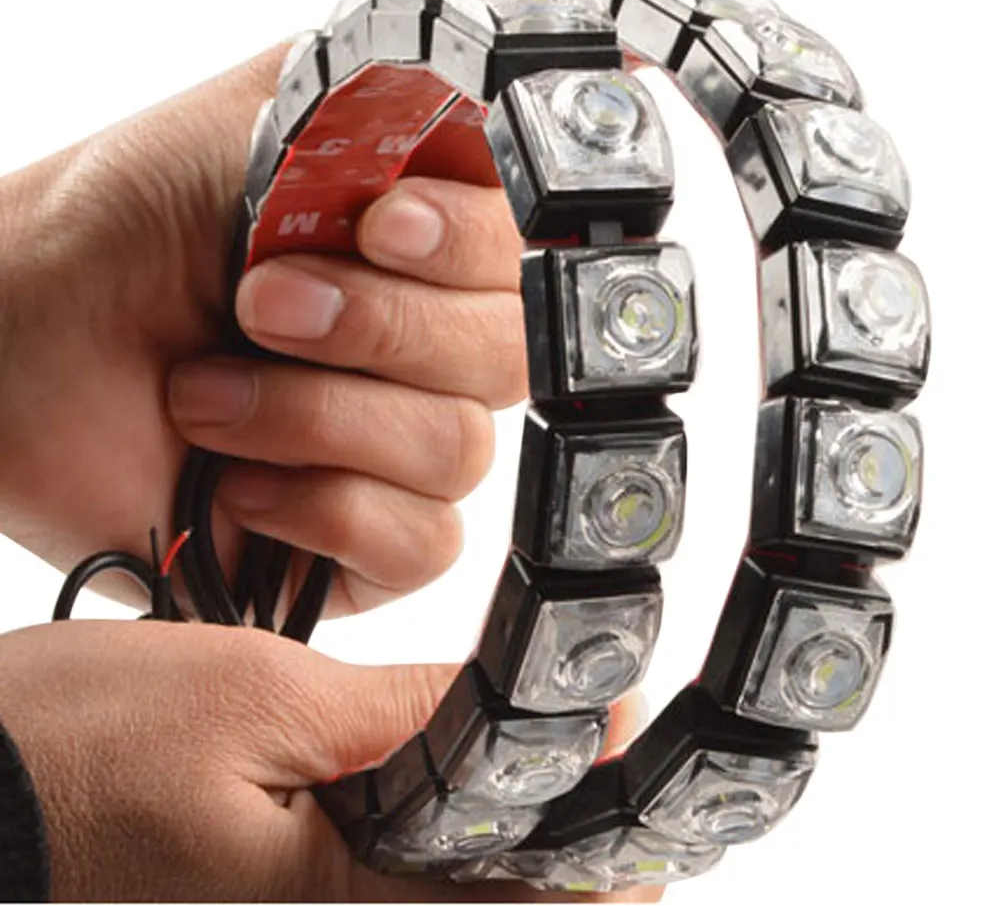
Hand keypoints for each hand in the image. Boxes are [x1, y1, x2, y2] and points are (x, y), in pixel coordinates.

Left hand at [0, 45, 526, 613]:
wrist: (12, 351)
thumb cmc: (116, 232)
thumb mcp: (241, 131)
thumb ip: (369, 114)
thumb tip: (469, 116)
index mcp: (416, 248)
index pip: (520, 251)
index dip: (468, 246)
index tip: (378, 225)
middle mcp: (423, 347)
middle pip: (505, 358)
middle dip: (378, 329)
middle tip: (258, 304)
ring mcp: (400, 448)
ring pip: (458, 451)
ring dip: (318, 418)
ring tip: (204, 396)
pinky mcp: (366, 540)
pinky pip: (422, 542)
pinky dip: (326, 510)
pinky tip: (238, 484)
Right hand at [0, 621, 645, 901]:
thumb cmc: (74, 756)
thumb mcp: (256, 701)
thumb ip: (396, 714)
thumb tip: (508, 705)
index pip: (525, 903)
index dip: (603, 835)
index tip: (627, 747)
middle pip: (491, 905)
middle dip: (560, 836)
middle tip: (590, 740)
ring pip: (437, 893)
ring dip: (494, 832)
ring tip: (527, 750)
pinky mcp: (267, 902)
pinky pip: (378, 884)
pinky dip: (428, 838)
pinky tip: (433, 782)